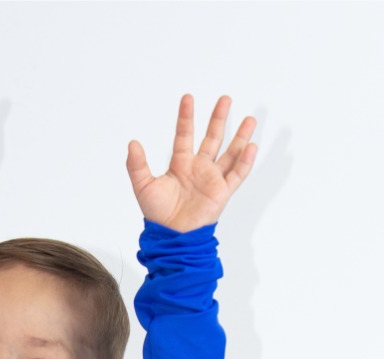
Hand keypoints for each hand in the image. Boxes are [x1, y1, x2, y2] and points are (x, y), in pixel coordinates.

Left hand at [127, 94, 256, 231]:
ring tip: (250, 119)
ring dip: (240, 137)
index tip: (188, 98)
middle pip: (212, 138)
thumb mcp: (143, 187)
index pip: (185, 135)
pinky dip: (245, 162)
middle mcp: (199, 169)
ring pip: (230, 153)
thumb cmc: (158, 215)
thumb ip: (137, 166)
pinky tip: (251, 147)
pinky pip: (237, 175)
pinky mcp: (222, 193)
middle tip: (225, 98)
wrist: (172, 236)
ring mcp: (212, 180)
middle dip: (218, 118)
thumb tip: (132, 143)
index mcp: (181, 165)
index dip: (186, 117)